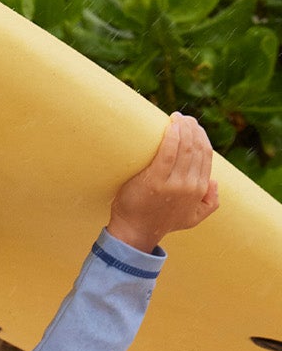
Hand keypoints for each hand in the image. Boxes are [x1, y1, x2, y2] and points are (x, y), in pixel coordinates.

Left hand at [107, 112, 218, 250]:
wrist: (136, 232)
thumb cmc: (161, 221)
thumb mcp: (193, 218)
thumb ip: (210, 203)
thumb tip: (214, 182)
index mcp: (200, 190)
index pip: (206, 155)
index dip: (201, 137)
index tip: (192, 125)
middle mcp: (190, 186)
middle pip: (197, 148)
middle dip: (192, 128)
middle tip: (183, 118)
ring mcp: (173, 183)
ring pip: (185, 148)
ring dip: (183, 128)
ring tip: (176, 118)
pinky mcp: (155, 180)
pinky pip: (168, 152)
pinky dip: (171, 136)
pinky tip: (169, 126)